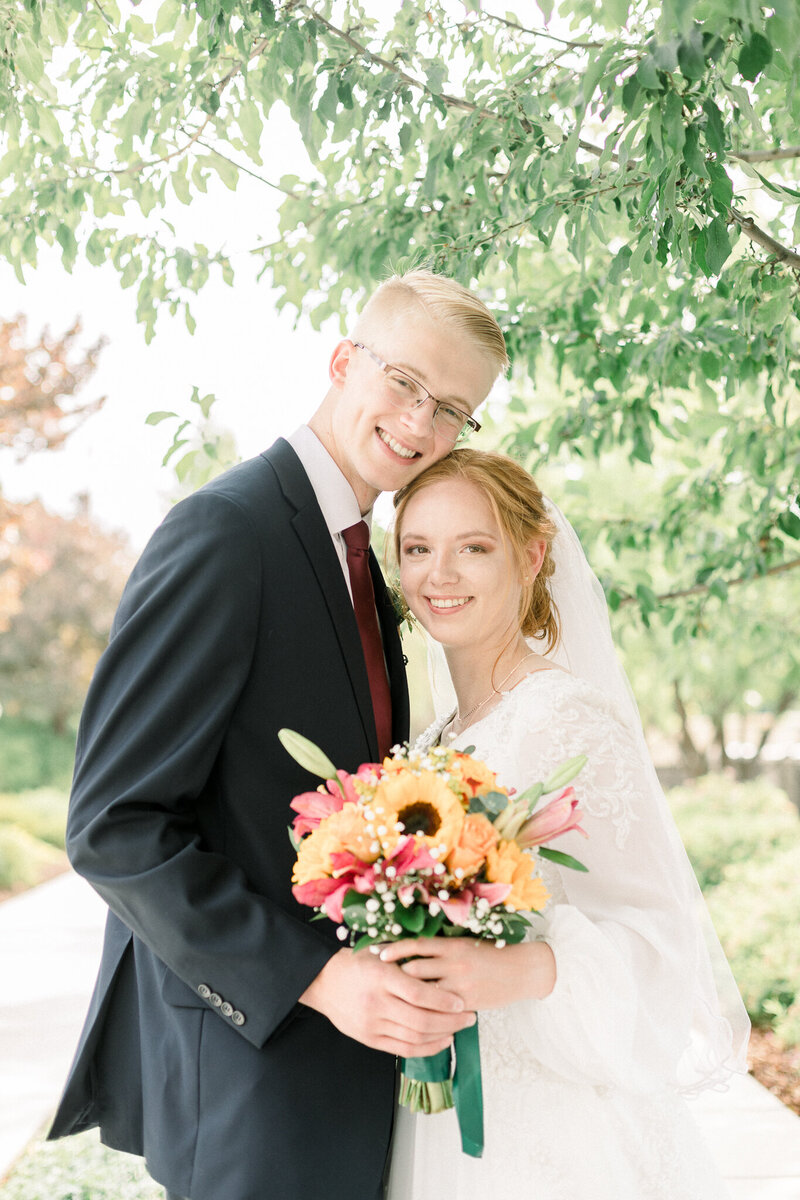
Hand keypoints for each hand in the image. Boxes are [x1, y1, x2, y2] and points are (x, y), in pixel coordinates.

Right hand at [299, 947, 476, 1056]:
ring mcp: (371, 1024)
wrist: (322, 981)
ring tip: (459, 1027)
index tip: (463, 1001)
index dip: (444, 1000)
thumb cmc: (358, 962)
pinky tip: (442, 1040)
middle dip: (451, 1021)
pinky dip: (426, 1048)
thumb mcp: (382, 952)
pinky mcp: (369, 1039)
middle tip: (471, 1016)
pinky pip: (403, 1049)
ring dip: (443, 1035)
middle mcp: (375, 1003)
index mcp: (380, 977)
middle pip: (421, 1020)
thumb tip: (444, 968)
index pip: (418, 993)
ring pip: (415, 1038)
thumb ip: (409, 961)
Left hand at [378, 938, 556, 1010]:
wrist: (521, 971)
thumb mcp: (466, 945)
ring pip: (426, 994)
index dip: (395, 949)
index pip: (417, 946)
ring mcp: (461, 986)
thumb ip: (442, 949)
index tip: (378, 953)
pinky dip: (427, 1012)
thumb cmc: (492, 955)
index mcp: (453, 945)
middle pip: (415, 971)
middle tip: (378, 981)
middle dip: (396, 977)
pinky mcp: (467, 1004)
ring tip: (392, 999)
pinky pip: (440, 1011)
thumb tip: (412, 953)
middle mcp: (454, 964)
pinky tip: (415, 1014)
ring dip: (408, 997)